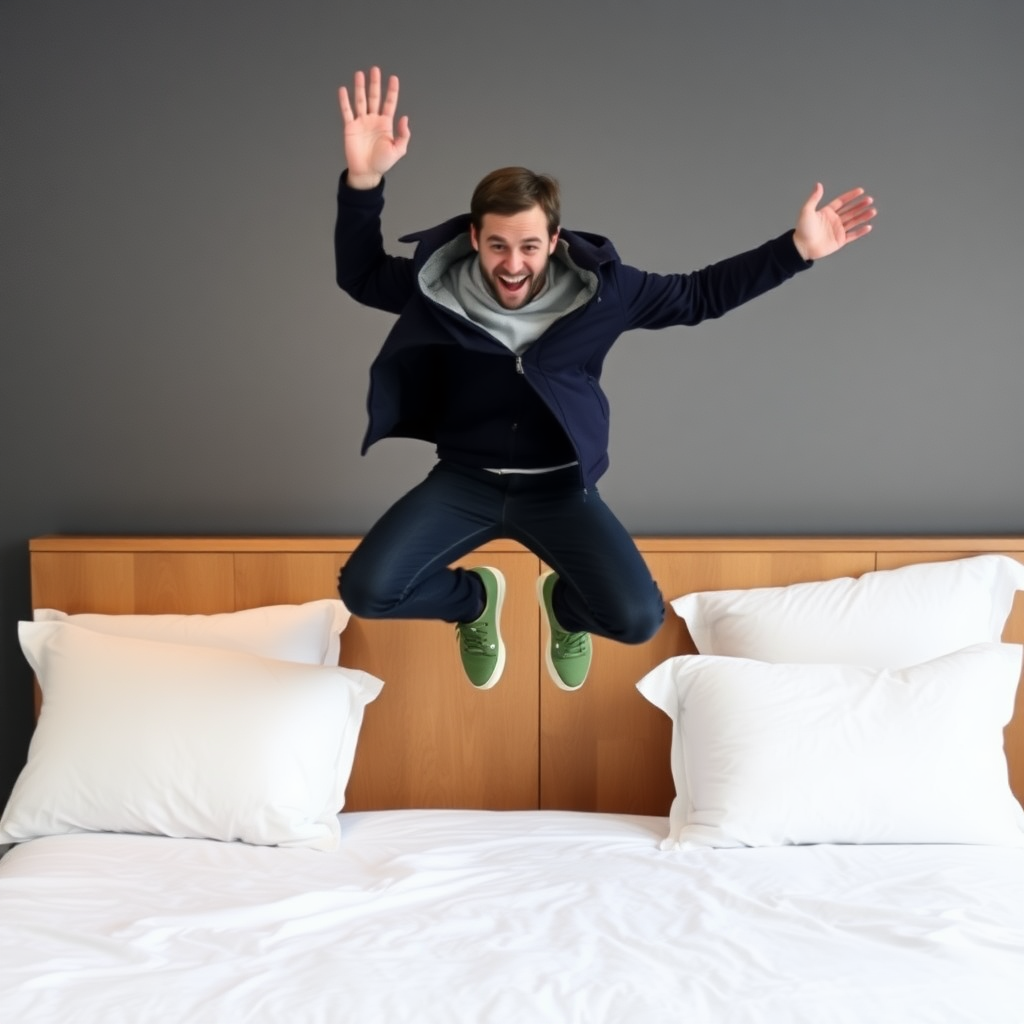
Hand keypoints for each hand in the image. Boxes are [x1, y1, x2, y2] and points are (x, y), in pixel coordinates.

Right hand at [338, 66, 410, 188]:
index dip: (392, 91)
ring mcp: (361, 122)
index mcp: (385, 124)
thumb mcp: (398, 150)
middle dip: (375, 84)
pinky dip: (344, 101)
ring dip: (360, 87)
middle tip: (375, 70)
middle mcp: (373, 120)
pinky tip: (343, 90)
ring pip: (360, 101)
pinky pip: (347, 111)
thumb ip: (403, 135)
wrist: (366, 172)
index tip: (394, 78)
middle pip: (374, 97)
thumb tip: (405, 118)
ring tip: (360, 74)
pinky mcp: (350, 127)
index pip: (389, 103)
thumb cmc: (382, 163)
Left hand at [792, 184, 875, 260]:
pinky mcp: (839, 241)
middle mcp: (834, 220)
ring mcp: (837, 230)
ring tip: (873, 211)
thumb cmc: (802, 230)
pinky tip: (868, 226)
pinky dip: (860, 232)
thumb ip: (814, 198)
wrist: (801, 247)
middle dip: (860, 205)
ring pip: (853, 222)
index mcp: (827, 212)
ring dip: (863, 216)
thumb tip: (818, 185)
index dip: (851, 196)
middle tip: (870, 200)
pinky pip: (852, 236)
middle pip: (850, 211)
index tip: (860, 191)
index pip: (841, 202)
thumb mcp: (806, 211)